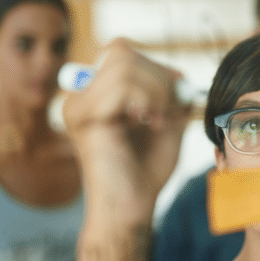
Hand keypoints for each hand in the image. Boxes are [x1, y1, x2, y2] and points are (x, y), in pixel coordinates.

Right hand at [64, 38, 191, 220]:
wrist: (132, 208)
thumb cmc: (147, 173)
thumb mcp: (167, 127)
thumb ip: (171, 99)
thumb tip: (180, 76)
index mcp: (99, 96)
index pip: (122, 53)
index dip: (156, 66)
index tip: (176, 92)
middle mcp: (83, 96)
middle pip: (121, 51)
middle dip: (158, 77)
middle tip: (167, 111)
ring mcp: (79, 105)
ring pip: (124, 65)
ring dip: (155, 90)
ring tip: (159, 120)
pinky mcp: (84, 118)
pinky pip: (122, 87)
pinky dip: (147, 100)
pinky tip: (151, 124)